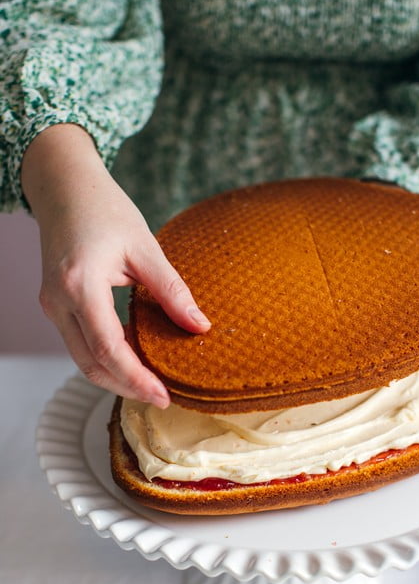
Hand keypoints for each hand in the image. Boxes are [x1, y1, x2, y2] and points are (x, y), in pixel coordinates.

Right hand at [22, 124, 209, 407]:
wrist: (64, 186)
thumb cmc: (103, 209)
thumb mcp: (144, 247)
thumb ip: (172, 290)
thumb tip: (201, 326)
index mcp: (80, 285)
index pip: (108, 348)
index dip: (136, 378)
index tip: (164, 395)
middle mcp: (58, 301)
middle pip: (91, 364)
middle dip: (126, 387)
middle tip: (162, 398)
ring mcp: (52, 305)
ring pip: (82, 359)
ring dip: (116, 376)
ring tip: (152, 384)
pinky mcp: (56, 305)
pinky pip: (80, 343)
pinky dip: (106, 358)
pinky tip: (134, 359)